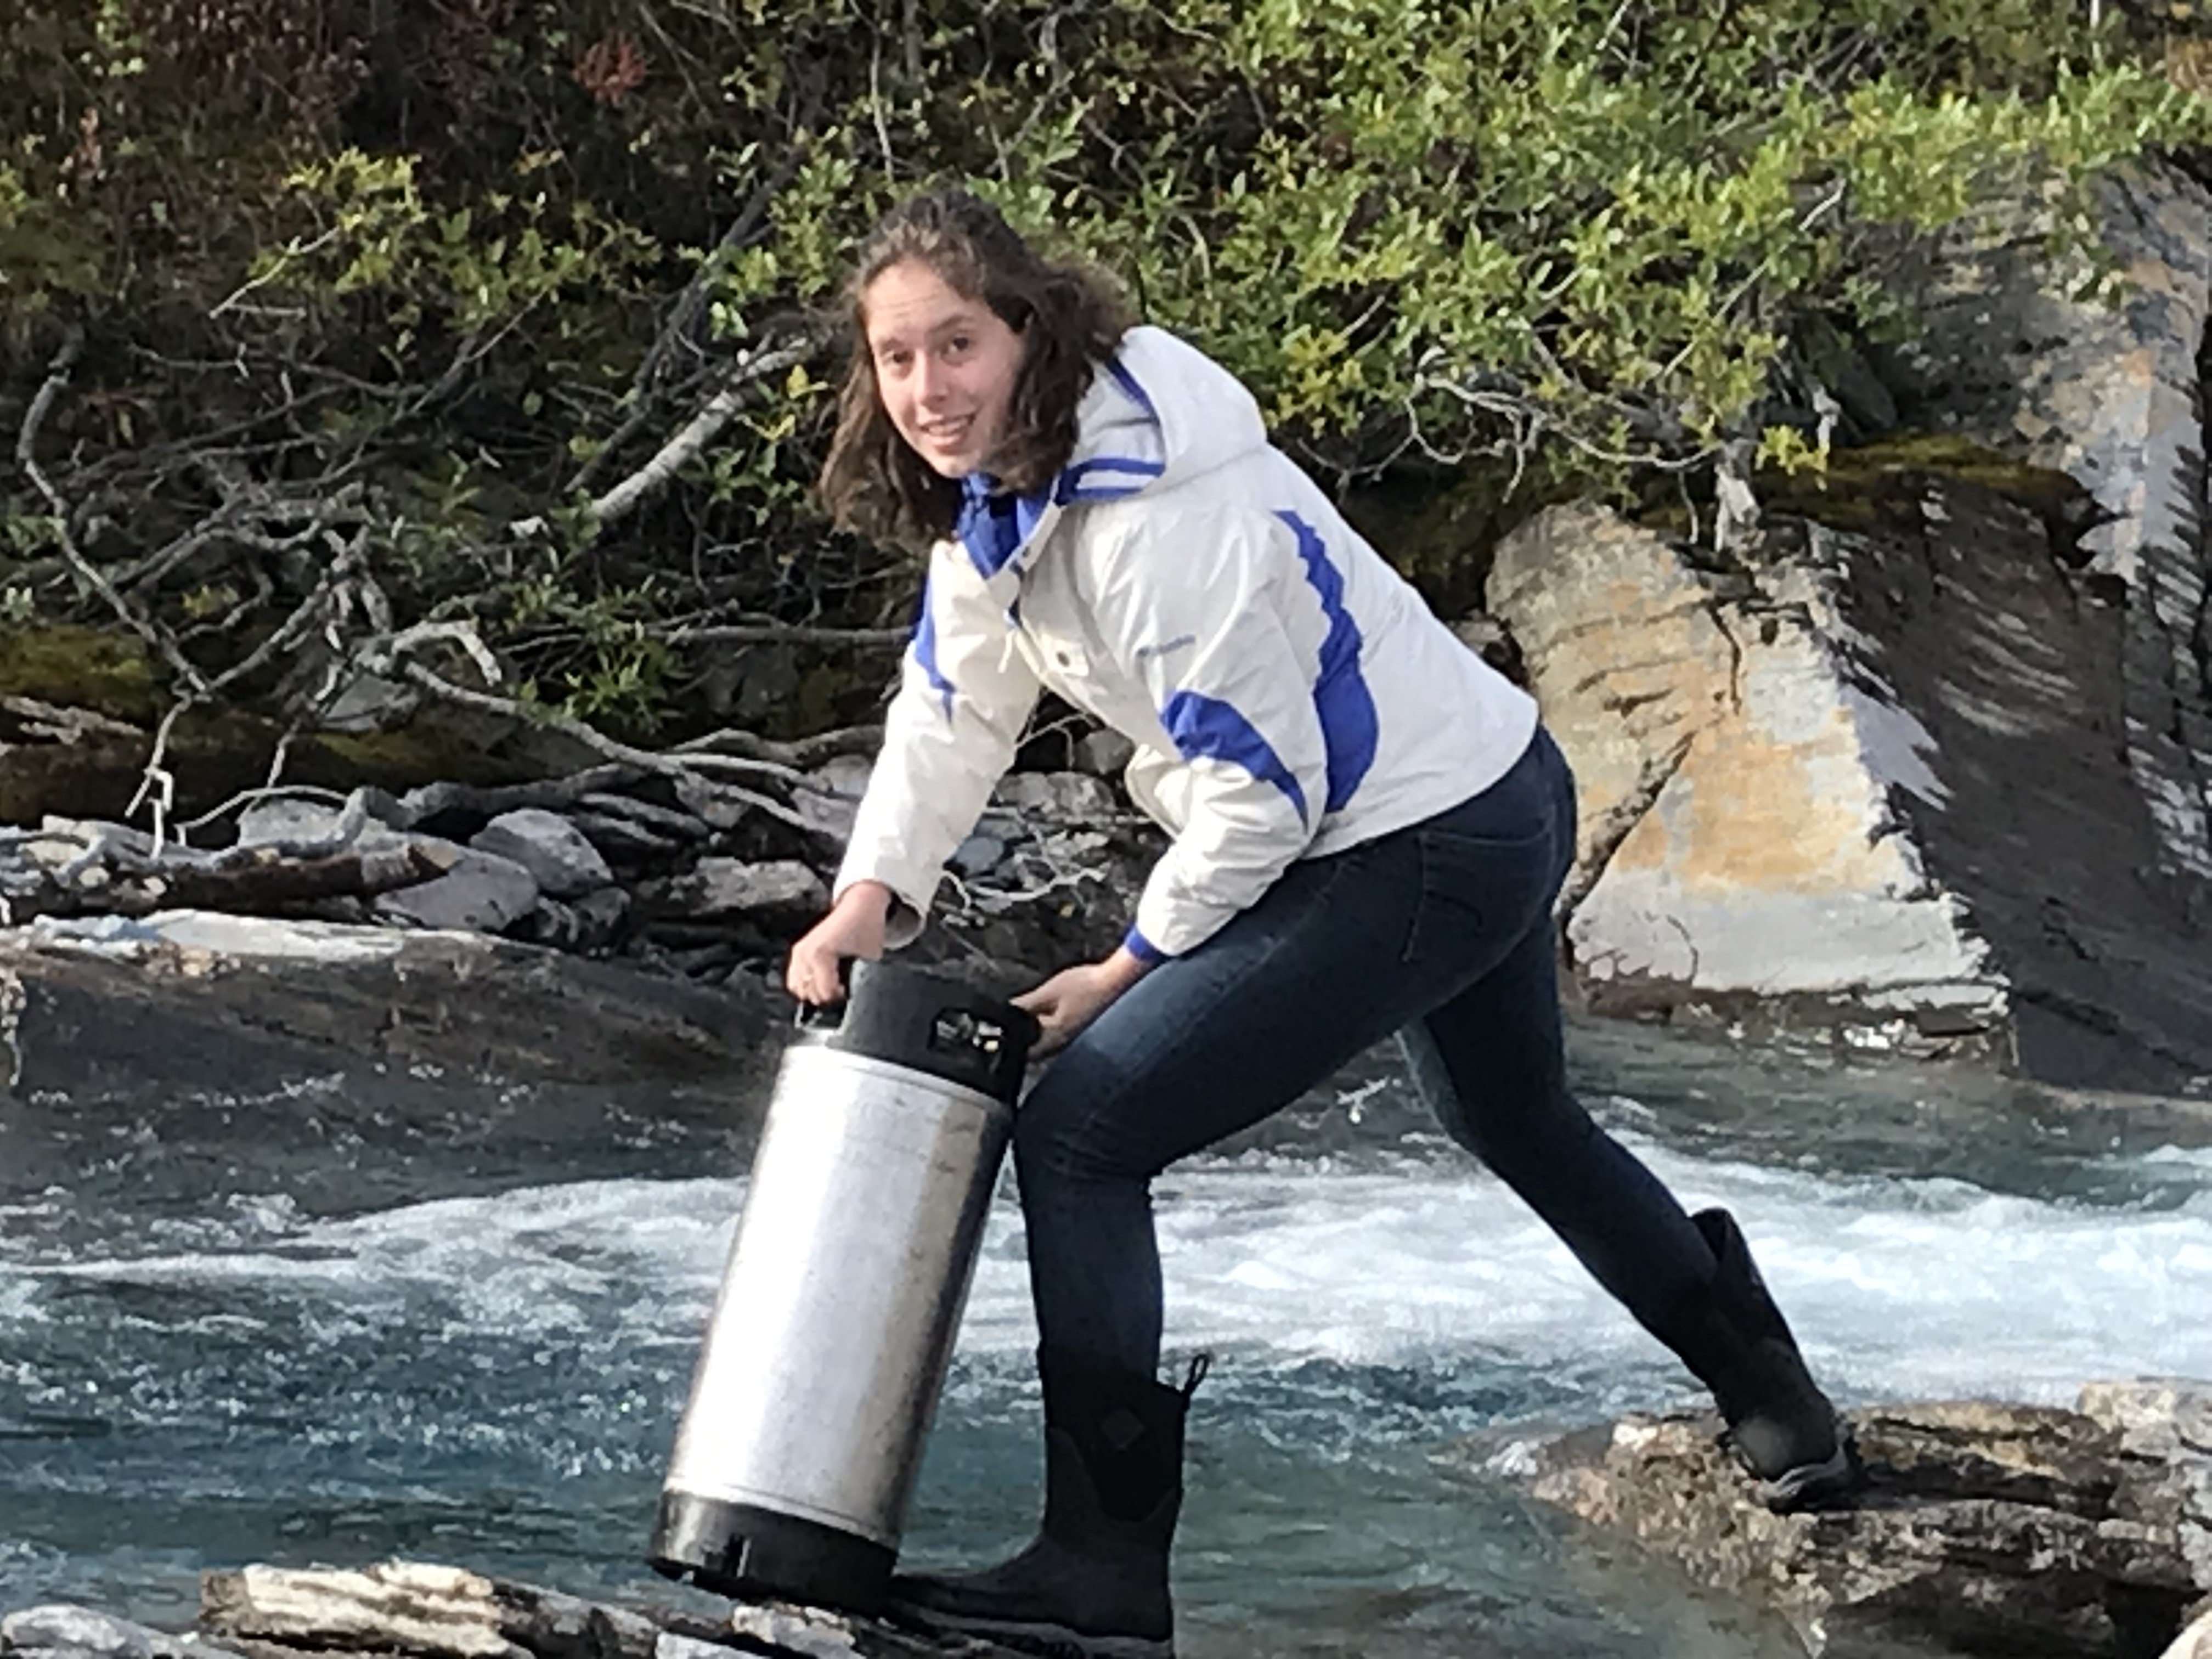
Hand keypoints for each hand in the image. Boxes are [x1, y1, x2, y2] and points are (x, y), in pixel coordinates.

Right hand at [786, 881, 893, 1004]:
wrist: (859, 906)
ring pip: (799, 988)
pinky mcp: (798, 951)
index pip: (825, 993)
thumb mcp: (869, 957)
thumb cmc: (867, 928)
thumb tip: (852, 996)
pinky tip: (823, 981)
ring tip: (833, 986)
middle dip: (828, 997)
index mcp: (821, 954)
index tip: (849, 993)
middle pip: (811, 994)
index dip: (840, 999)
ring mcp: (799, 952)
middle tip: (843, 991)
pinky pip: (795, 978)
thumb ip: (858, 978)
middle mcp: (805, 953)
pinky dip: (806, 984)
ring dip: (816, 992)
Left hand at [1013, 947, 1150, 1056]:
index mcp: (1055, 1037)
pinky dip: (1055, 1029)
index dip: (1013, 1044)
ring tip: (1035, 1017)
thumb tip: (1007, 1012)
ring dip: (1041, 1035)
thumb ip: (1025, 1004)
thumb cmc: (1088, 984)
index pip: (1026, 1053)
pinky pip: (1064, 1037)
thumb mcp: (1049, 991)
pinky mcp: (1086, 1032)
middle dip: (1026, 1040)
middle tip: (1018, 1024)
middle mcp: (1066, 1044)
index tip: (1005, 1034)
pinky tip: (1056, 1015)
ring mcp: (1078, 1040)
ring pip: (1051, 1045)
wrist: (1118, 981)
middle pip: (1038, 1051)